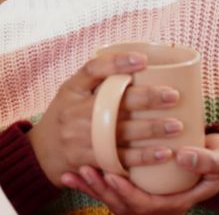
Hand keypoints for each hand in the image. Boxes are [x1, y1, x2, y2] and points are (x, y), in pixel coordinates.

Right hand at [30, 52, 183, 185]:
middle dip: (147, 98)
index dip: (118, 62)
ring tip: (177, 126)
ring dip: (151, 129)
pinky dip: (143, 157)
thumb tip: (138, 64)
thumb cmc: (65, 118)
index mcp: (71, 89)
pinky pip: (119, 158)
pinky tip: (163, 154)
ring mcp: (79, 137)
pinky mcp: (87, 159)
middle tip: (173, 96)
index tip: (144, 60)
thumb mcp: (70, 94)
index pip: (93, 69)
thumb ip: (95, 82)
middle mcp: (74, 111)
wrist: (41, 153)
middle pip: (113, 101)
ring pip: (120, 132)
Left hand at [59, 133, 218, 214]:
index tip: (113, 177)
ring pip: (111, 200)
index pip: (147, 206)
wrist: (215, 157)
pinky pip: (108, 191)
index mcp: (175, 203)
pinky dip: (89, 183)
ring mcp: (143, 198)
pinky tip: (69, 174)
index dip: (128, 194)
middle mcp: (156, 206)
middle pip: (123, 205)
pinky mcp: (132, 188)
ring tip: (71, 173)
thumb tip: (183, 157)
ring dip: (90, 188)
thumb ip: (210, 162)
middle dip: (101, 190)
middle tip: (84, 170)